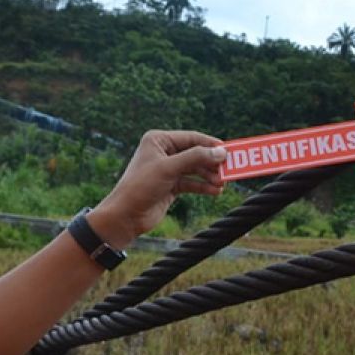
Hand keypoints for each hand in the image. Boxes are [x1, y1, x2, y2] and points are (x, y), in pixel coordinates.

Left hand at [94, 130, 225, 246]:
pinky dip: (203, 187)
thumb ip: (196, 158)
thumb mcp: (169, 168)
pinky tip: (215, 192)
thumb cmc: (141, 187)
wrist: (126, 216)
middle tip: (228, 171)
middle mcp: (164, 152)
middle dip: (211, 163)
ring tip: (222, 184)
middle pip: (195, 154)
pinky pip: (192, 183)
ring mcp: (168, 170)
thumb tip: (221, 152)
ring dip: (209, 176)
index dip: (211, 144)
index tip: (229, 152)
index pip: (191, 138)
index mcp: (159, 140)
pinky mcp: (171, 186)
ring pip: (195, 170)